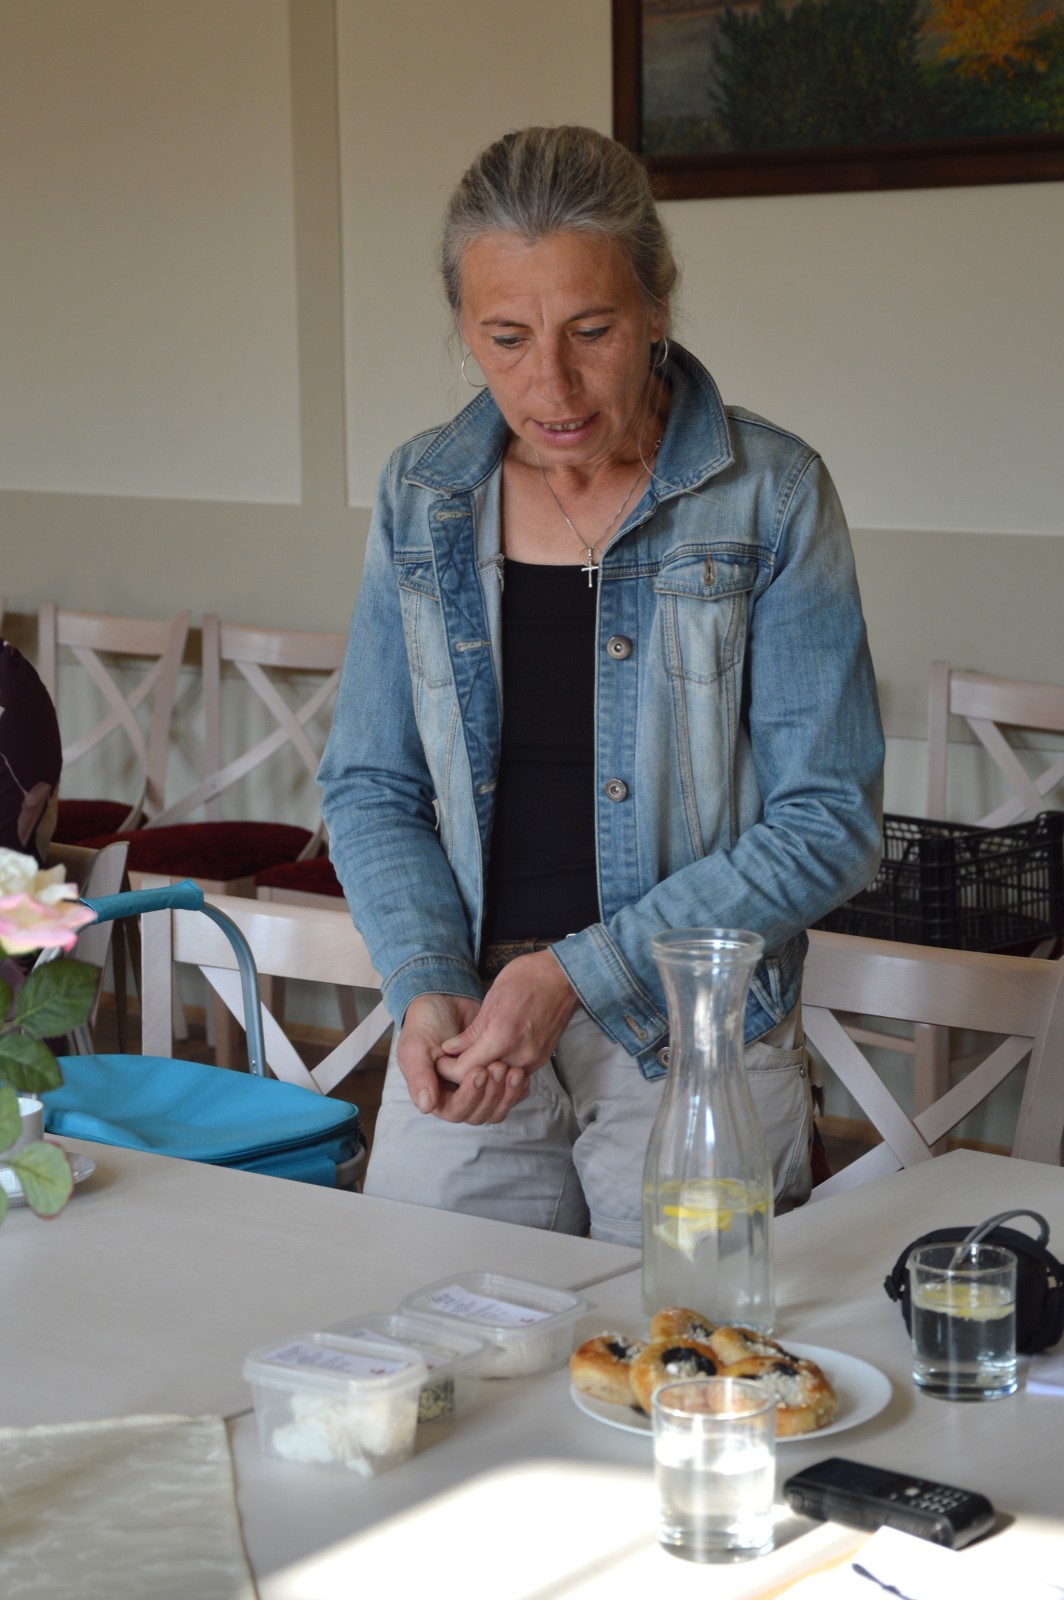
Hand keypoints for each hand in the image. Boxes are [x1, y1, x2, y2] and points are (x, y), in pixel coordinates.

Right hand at [396, 993, 529, 1125]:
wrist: (445, 1001)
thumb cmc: (425, 1024)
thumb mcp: (415, 1047)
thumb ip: (419, 1076)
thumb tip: (426, 1106)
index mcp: (435, 1095)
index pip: (455, 1111)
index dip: (469, 1097)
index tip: (478, 1073)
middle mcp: (457, 1096)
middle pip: (479, 1114)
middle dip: (490, 1094)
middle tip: (498, 1068)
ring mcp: (477, 1089)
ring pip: (496, 1108)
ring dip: (506, 1094)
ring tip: (512, 1070)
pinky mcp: (494, 1079)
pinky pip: (509, 1095)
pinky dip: (516, 1088)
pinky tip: (520, 1073)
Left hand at [440, 949, 579, 1085]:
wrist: (564, 977)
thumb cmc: (528, 978)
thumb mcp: (492, 999)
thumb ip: (471, 1033)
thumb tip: (451, 1050)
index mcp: (503, 1037)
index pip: (466, 1070)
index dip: (449, 1068)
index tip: (441, 1060)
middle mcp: (520, 1055)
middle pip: (483, 1079)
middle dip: (465, 1073)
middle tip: (453, 1061)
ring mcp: (533, 1060)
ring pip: (500, 1080)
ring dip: (484, 1073)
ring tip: (472, 1058)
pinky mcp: (541, 1060)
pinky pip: (515, 1074)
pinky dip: (501, 1069)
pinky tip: (492, 1057)